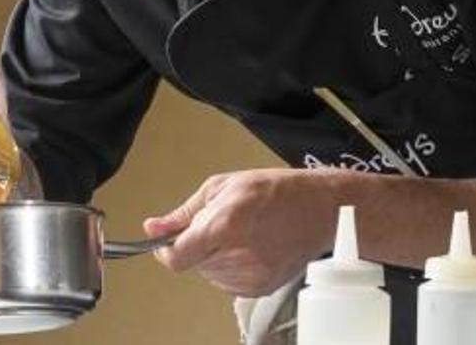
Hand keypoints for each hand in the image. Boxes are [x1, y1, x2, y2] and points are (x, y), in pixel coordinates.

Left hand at [143, 169, 341, 296]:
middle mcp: (237, 256)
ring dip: (214, 257)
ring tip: (241, 233)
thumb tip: (154, 227)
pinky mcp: (260, 288)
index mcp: (225, 226)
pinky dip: (230, 267)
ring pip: (209, 274)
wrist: (321, 210)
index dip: (165, 251)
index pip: (176, 258)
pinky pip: (228, 283)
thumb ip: (184, 213)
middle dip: (197, 246)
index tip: (167, 243)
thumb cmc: (277, 192)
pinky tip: (250, 248)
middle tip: (222, 224)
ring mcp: (250, 276)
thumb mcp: (223, 187)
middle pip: (193, 264)